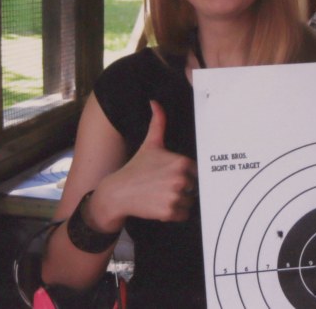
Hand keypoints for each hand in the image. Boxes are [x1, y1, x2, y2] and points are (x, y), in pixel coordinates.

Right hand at [95, 101, 197, 227]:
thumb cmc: (136, 168)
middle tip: (165, 186)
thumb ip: (158, 122)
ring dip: (180, 201)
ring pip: (190, 201)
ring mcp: (175, 196)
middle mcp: (181, 179)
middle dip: (184, 188)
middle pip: (195, 187)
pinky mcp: (169, 212)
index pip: (197, 171)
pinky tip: (161, 205)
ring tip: (162, 195)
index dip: (187, 173)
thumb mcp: (150, 144)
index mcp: (181, 162)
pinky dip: (176, 213)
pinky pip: (183, 214)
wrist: (117, 192)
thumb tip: (155, 101)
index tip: (173, 174)